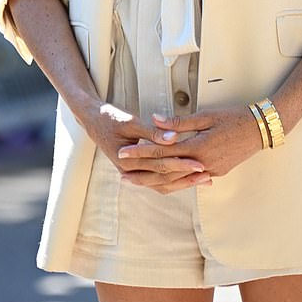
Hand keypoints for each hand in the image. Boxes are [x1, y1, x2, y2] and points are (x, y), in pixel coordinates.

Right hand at [81, 102, 210, 192]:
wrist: (92, 121)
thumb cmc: (109, 118)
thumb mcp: (130, 122)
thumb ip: (152, 132)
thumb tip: (173, 138)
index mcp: (128, 162)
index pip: (161, 166)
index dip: (182, 165)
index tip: (200, 164)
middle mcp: (130, 172)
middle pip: (164, 179)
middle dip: (187, 178)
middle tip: (208, 175)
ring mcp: (133, 172)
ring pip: (162, 183)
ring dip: (183, 182)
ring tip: (204, 180)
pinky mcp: (137, 169)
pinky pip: (157, 179)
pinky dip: (173, 179)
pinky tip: (188, 177)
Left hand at [116, 107, 263, 192]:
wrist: (260, 131)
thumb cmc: (234, 118)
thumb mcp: (206, 115)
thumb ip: (179, 122)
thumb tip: (155, 119)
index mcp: (197, 147)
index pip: (162, 152)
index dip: (141, 153)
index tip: (122, 153)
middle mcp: (201, 164)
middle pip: (165, 172)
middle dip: (142, 173)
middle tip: (121, 175)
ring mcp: (209, 172)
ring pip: (176, 181)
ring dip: (155, 181)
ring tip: (136, 181)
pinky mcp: (215, 173)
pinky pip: (189, 181)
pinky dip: (173, 181)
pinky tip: (162, 181)